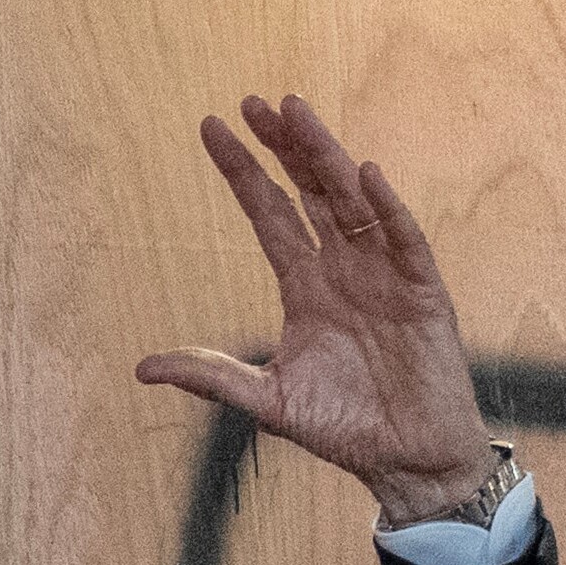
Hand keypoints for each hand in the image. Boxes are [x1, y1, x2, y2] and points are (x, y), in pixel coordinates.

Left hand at [139, 98, 494, 522]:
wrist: (405, 461)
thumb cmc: (343, 427)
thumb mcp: (266, 398)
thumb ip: (211, 376)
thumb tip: (143, 368)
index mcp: (305, 285)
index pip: (268, 214)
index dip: (244, 172)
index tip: (211, 128)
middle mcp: (343, 267)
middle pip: (308, 192)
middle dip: (283, 147)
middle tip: (255, 103)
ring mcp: (384, 274)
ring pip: (351, 201)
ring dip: (326, 158)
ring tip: (298, 114)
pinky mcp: (422, 292)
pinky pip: (404, 240)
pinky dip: (387, 208)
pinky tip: (365, 174)